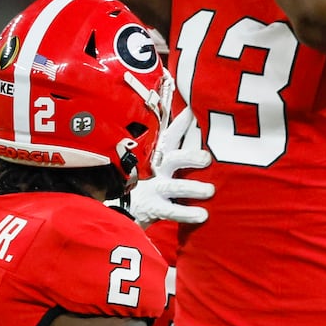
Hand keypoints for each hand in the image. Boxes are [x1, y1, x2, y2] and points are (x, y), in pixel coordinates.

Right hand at [129, 107, 212, 228]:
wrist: (114, 208)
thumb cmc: (142, 182)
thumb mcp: (153, 163)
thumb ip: (174, 151)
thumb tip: (194, 124)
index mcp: (156, 155)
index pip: (170, 136)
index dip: (181, 123)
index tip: (194, 109)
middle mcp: (154, 169)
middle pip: (172, 159)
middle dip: (190, 157)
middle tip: (207, 158)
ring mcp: (153, 189)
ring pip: (174, 186)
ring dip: (193, 188)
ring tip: (210, 190)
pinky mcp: (153, 208)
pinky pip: (172, 211)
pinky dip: (187, 213)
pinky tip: (202, 215)